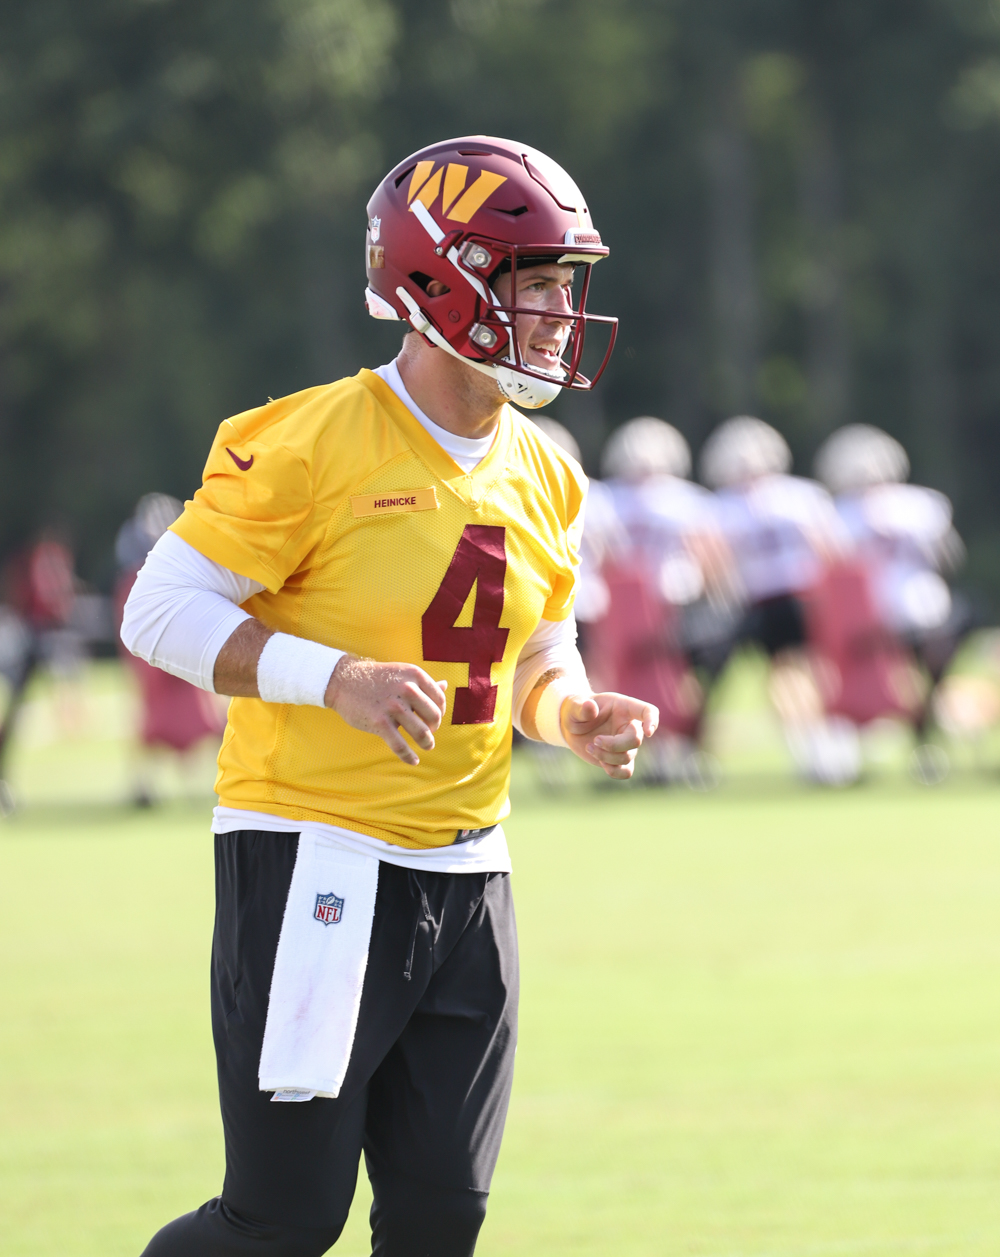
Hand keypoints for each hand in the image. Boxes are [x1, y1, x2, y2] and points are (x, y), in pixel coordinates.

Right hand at [325, 656, 447, 765]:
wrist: (344, 680)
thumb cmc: (377, 678)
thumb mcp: (402, 674)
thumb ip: (424, 683)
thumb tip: (445, 686)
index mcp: (415, 675)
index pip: (439, 699)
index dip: (440, 712)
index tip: (433, 719)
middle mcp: (407, 689)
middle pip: (434, 717)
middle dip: (434, 728)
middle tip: (428, 732)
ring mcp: (393, 706)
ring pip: (421, 733)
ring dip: (427, 743)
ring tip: (427, 746)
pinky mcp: (380, 722)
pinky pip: (400, 746)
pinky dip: (409, 756)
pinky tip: (413, 760)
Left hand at [561, 691, 658, 779]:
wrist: (571, 726)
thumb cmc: (575, 711)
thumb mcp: (574, 706)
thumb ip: (581, 707)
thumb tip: (590, 707)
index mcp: (624, 707)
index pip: (647, 711)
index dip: (652, 721)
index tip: (648, 732)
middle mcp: (629, 726)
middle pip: (636, 740)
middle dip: (614, 745)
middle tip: (595, 740)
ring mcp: (626, 744)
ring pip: (627, 757)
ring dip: (606, 756)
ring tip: (589, 747)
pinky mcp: (618, 759)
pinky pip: (626, 772)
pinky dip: (614, 771)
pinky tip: (600, 762)